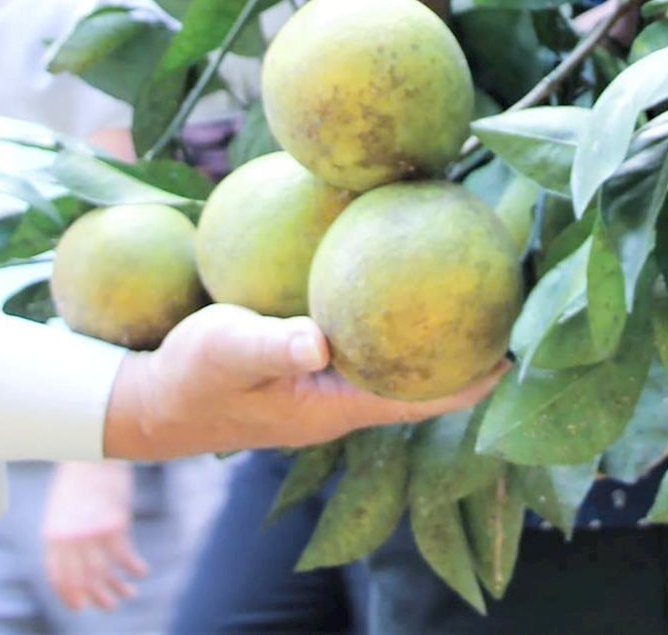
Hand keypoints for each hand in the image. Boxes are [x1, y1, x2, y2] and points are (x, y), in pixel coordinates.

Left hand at [41, 459, 145, 613]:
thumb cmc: (79, 477)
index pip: (58, 576)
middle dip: (98, 598)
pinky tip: (141, 571)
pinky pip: (125, 556)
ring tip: (128, 593)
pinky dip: (134, 568)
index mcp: (53, 534)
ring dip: (118, 588)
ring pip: (104, 573)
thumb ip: (65, 534)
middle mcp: (69, 538)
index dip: (69, 595)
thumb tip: (75, 560)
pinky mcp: (113, 523)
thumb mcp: (62, 507)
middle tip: (110, 604)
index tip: (80, 605)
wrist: (94, 448)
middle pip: (83, 581)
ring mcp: (91, 532)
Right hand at [101, 304, 499, 462]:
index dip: (471, 381)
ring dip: (430, 326)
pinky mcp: (308, 358)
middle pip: (422, 374)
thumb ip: (272, 344)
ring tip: (468, 276)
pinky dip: (384, 306)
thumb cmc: (191, 379)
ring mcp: (327, 380)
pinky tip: (387, 261)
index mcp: (337, 406)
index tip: (517, 353)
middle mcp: (343, 397)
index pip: (421, 398)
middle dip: (465, 346)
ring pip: (396, 354)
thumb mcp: (225, 352)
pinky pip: (362, 332)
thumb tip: (319, 340)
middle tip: (511, 300)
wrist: (150, 398)